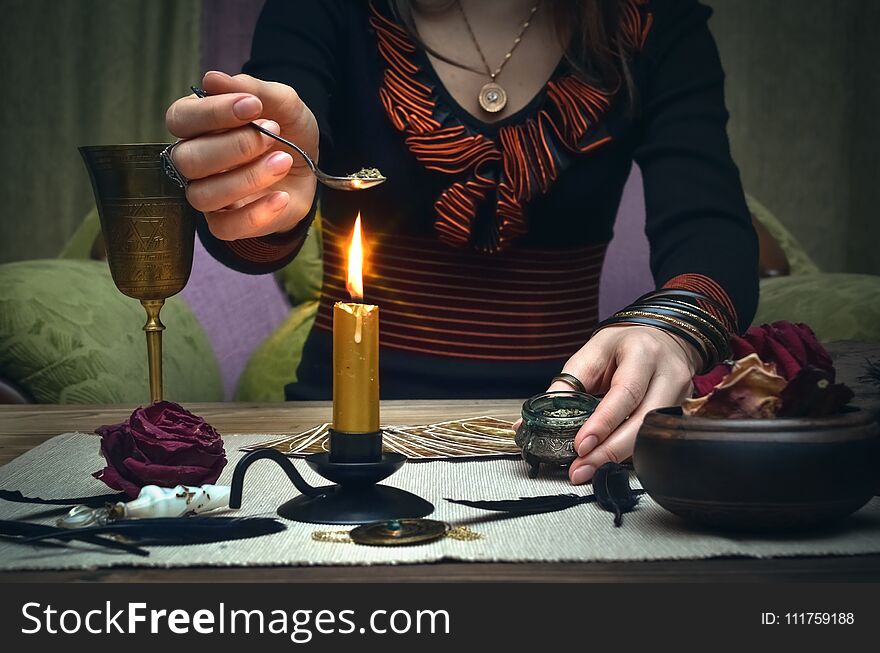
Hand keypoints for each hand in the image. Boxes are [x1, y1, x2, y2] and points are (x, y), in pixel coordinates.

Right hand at [164, 70, 318, 239]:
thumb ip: (255, 90)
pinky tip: (282, 197)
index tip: (253, 105)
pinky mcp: (226, 223)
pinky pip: (225, 228)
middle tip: (273, 133)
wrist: (309, 169)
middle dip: (234, 146)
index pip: (180, 119)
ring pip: (202, 195)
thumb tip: (212, 79)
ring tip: (284, 162)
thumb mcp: (285, 104)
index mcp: (197, 126)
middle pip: (186, 159)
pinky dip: (257, 213)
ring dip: (247, 178)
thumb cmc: (287, 131)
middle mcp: (194, 161)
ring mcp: (207, 195)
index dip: (212, 113)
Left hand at [515, 325, 700, 484]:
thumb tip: (529, 422)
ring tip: (588, 469)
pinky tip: (608, 460)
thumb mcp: (591, 355)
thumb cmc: (623, 346)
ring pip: (651, 436)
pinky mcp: (681, 413)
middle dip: (609, 451)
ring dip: (618, 457)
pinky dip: (629, 453)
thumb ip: (565, 388)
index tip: (581, 445)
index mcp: (643, 353)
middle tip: (580, 469)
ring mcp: (680, 396)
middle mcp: (668, 374)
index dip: (603, 422)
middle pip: (643, 422)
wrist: (662, 338)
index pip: (626, 392)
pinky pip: (654, 440)